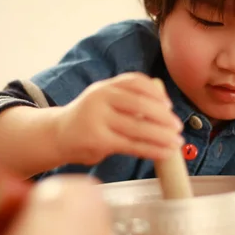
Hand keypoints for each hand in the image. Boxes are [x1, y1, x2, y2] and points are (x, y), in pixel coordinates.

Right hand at [53, 72, 183, 164]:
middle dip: (163, 117)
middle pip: (140, 104)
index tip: (169, 105)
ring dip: (162, 136)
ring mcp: (98, 119)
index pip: (136, 82)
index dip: (156, 93)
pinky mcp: (98, 140)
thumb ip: (127, 100)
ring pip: (138, 127)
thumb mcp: (102, 101)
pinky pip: (132, 145)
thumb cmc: (88, 119)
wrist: (57, 136)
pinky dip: (152, 150)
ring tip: (176, 143)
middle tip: (178, 127)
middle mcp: (100, 98)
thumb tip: (164, 110)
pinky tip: (164, 153)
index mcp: (105, 86)